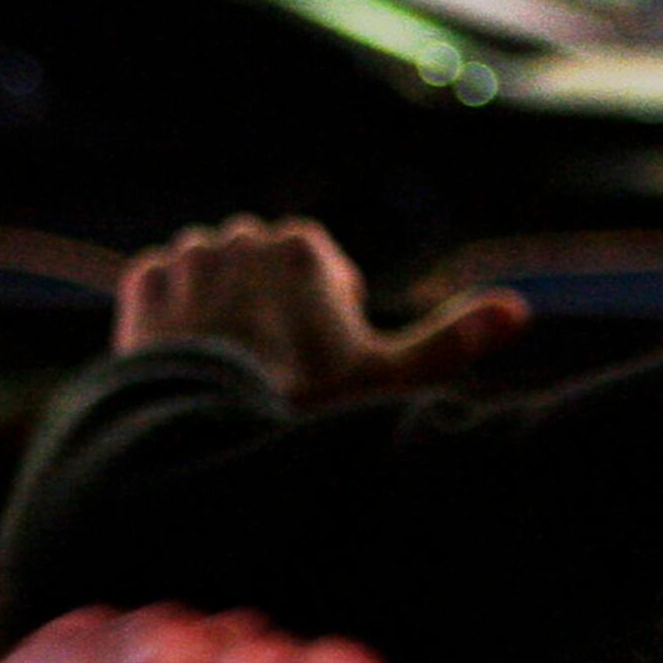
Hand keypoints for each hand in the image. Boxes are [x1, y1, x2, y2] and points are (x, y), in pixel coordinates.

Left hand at [114, 216, 528, 407]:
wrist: (204, 427)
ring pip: (214, 282)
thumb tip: (519, 310)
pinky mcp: (142, 284)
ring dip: (222, 317)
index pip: (319, 272)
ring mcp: (188, 257)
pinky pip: (163, 294)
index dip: (324, 322)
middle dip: (272, 315)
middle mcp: (242, 234)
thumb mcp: (387, 378)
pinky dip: (174, 324)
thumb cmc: (304, 405)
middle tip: (274, 378)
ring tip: (232, 374)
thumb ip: (451, 341)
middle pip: (266, 276)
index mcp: (303, 246)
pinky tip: (190, 363)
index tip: (316, 367)